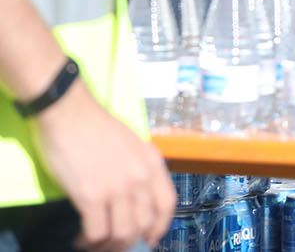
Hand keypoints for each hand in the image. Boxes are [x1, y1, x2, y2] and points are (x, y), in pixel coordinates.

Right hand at [31, 79, 174, 250]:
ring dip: (108, 245)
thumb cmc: (96, 126)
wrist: (69, 113)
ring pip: (122, 233)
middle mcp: (140, 178)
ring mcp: (117, 188)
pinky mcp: (91, 196)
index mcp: (153, 163)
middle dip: (129, 240)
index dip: (160, 227)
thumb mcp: (132, 145)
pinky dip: (89, 241)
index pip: (167, 204)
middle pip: (144, 224)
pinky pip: (97, 232)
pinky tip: (81, 237)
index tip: (149, 239)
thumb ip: (138, 169)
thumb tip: (136, 199)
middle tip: (112, 243)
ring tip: (94, 243)